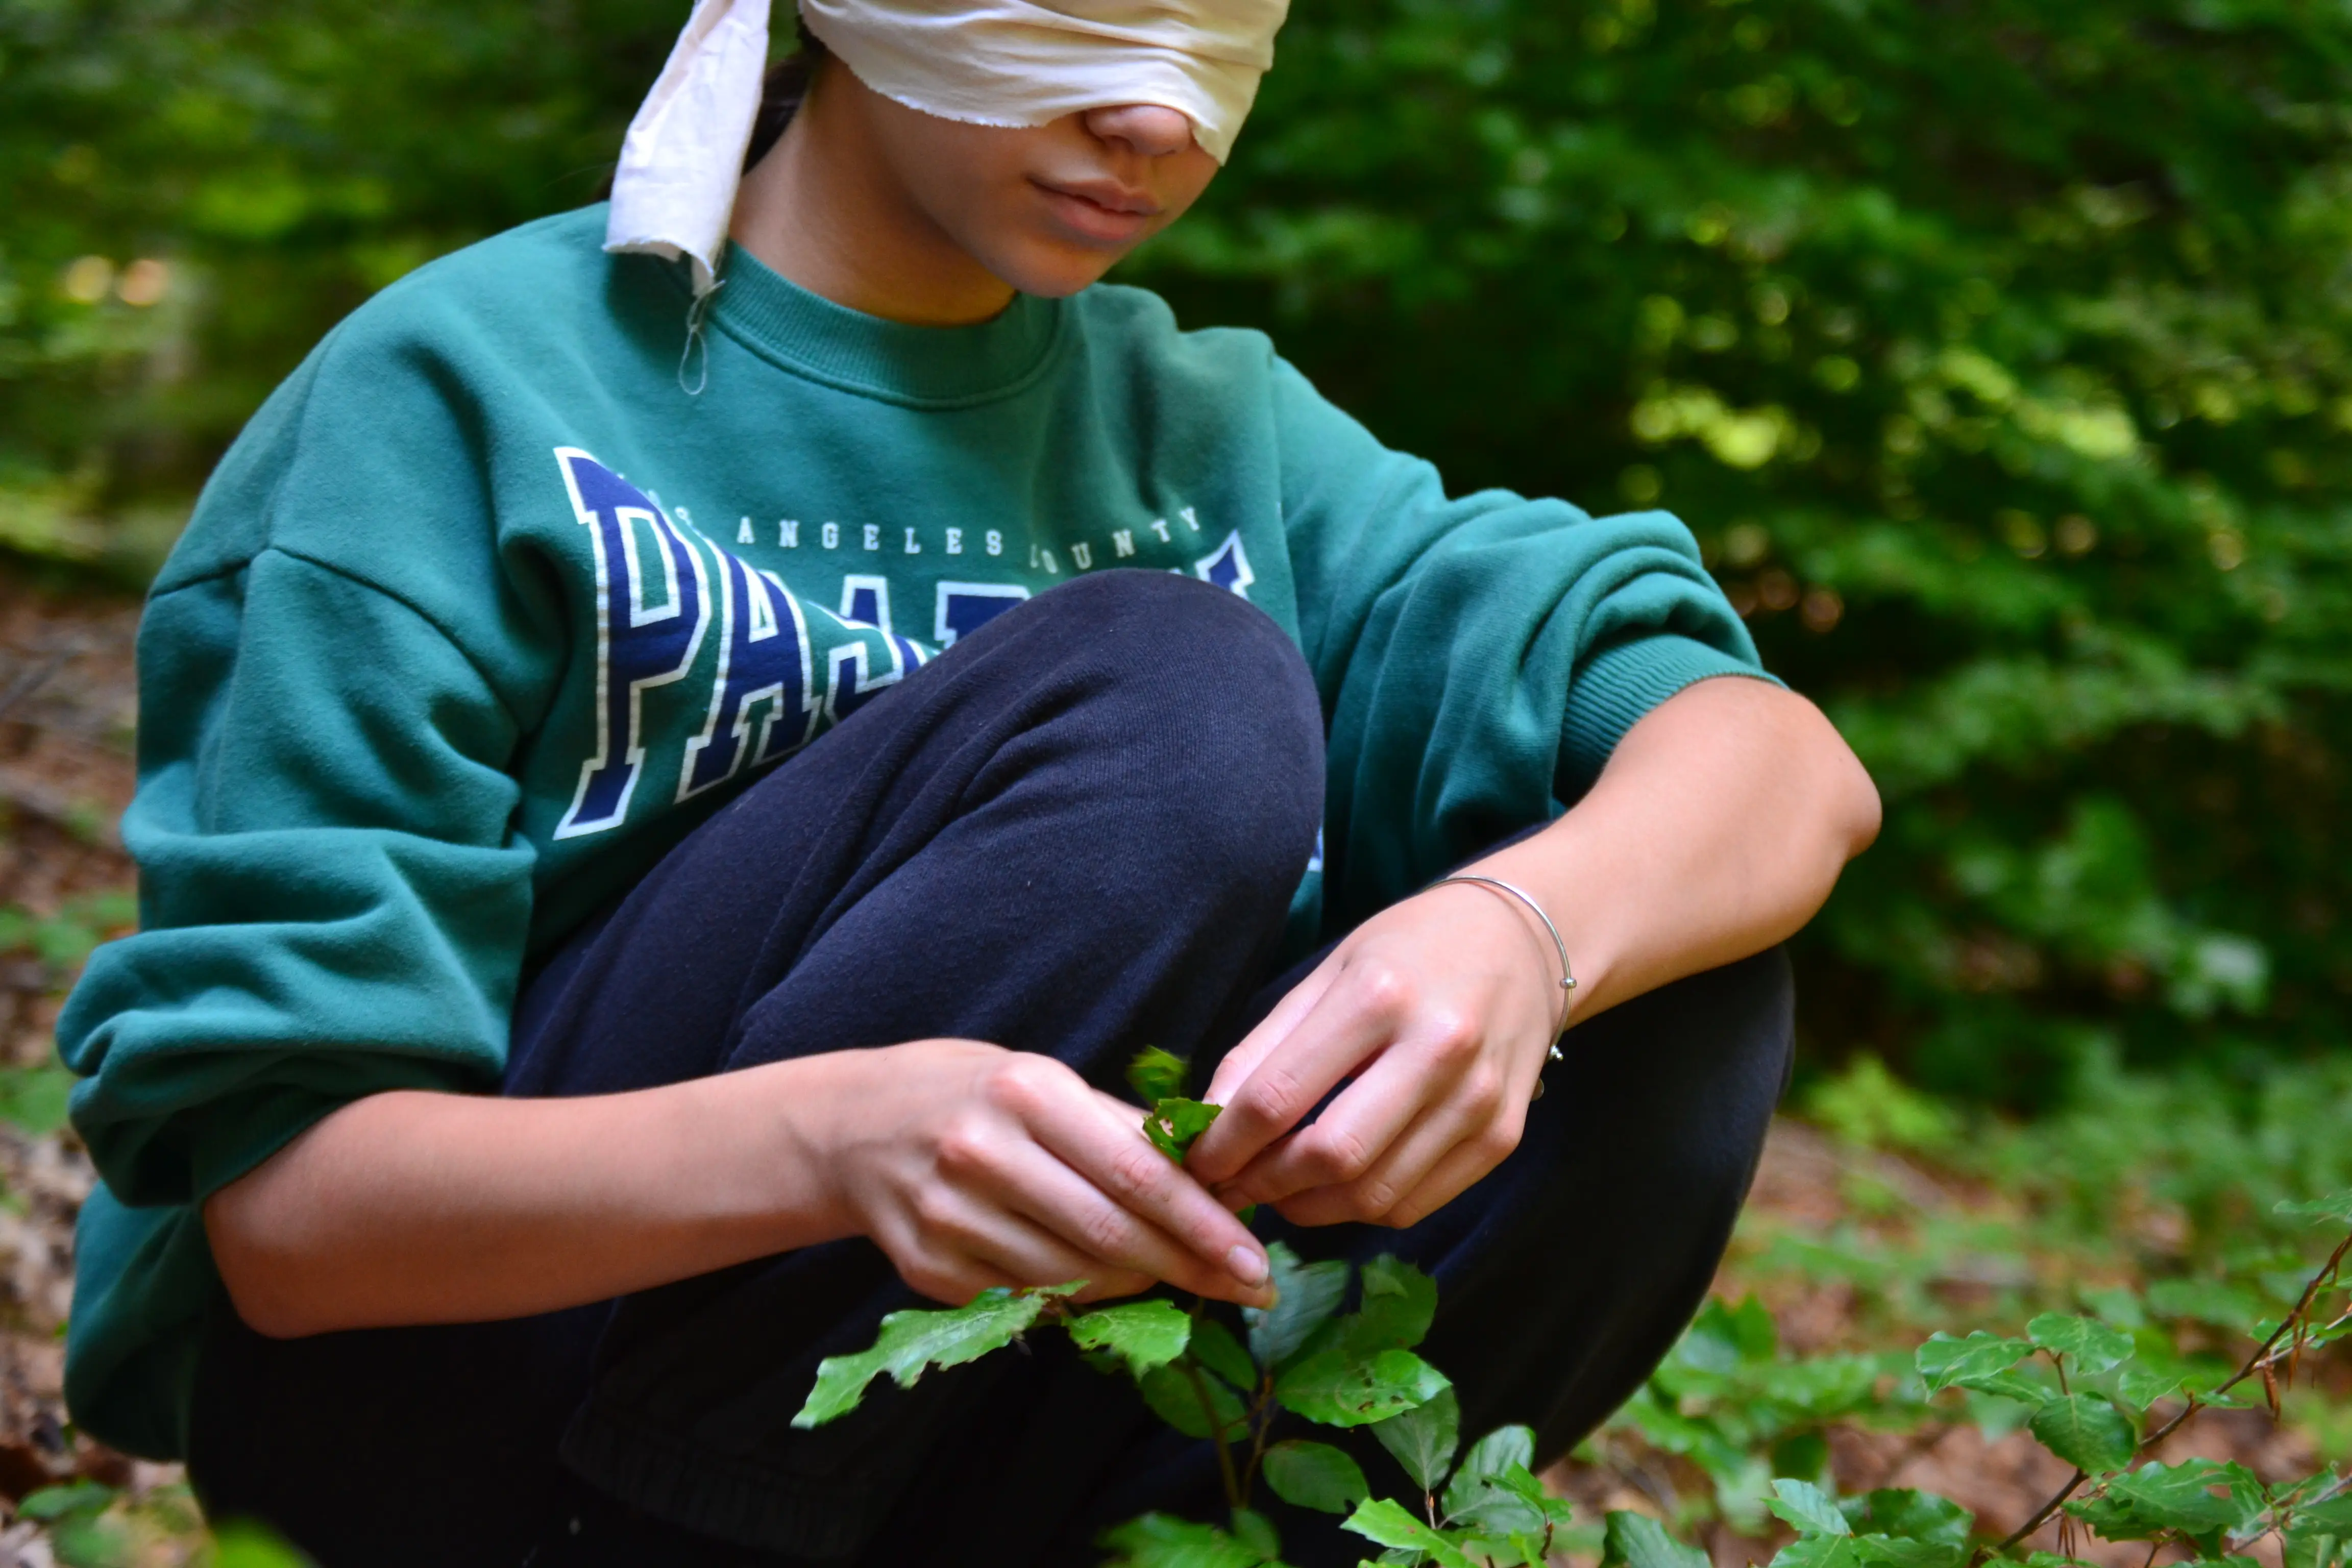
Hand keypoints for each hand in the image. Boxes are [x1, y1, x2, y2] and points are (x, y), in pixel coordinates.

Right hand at [817, 1040, 1274, 1308]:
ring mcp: (948, 1216)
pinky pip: (1026, 1298)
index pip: (1135, 1174)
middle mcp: (982, 1154)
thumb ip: (1125, 1128)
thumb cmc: (973, 1095)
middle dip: (1189, 1267)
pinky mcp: (927, 1268)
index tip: (1256, 1258)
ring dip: (1138, 1286)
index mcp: (1026, 1094)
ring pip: (1072, 1276)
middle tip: (1247, 1288)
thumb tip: (1218, 1173)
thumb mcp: (1045, 1081)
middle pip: (1109, 1233)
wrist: (851, 1126)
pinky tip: (1104, 1285)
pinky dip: (1077, 1297)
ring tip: (1177, 1278)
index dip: (1203, 1224)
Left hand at [1185, 881, 1563, 1228]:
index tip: (1196, 1160)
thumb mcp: (1328, 974)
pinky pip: (1415, 1204)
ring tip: (1278, 1188)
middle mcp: (1438, 1049)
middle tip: (1231, 1184)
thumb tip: (1208, 1120)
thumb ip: (1264, 1047)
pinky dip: (1361, 1208)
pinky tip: (1335, 1188)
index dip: (1225, 1144)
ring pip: (1372, 1195)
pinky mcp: (1503, 1137)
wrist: (1527, 941)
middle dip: (1264, 1184)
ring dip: (1308, 1207)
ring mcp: (1478, 1100)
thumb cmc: (1411, 950)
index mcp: (1379, 995)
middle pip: (1329, 1156)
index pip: (1279, 1095)